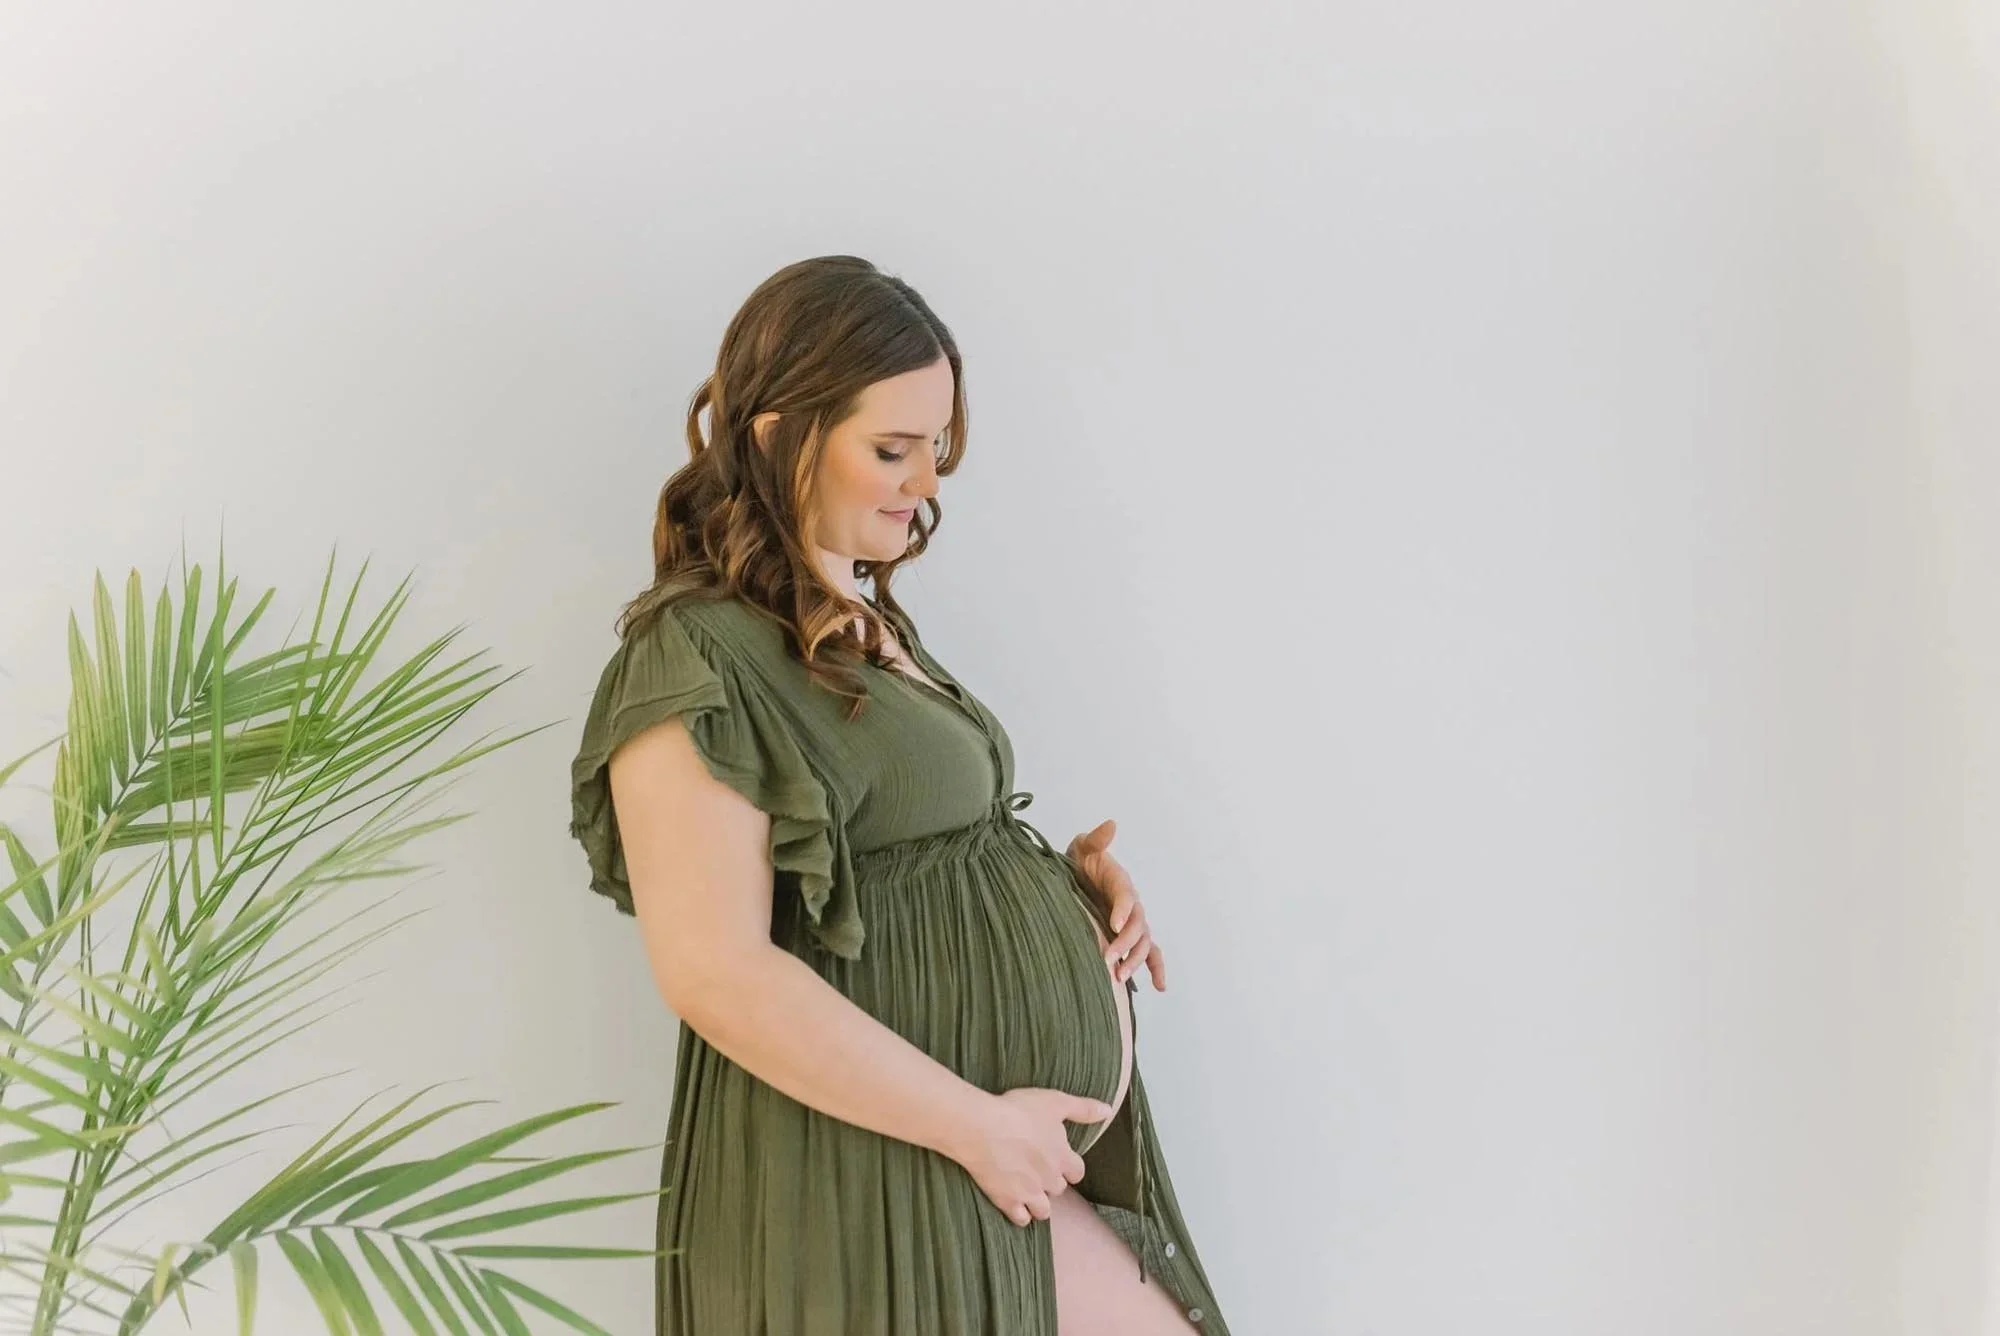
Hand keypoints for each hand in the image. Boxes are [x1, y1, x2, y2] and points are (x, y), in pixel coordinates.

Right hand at [952, 1088, 1111, 1225]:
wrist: (982, 1129)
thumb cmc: (1018, 1111)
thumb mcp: (1054, 1102)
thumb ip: (1082, 1109)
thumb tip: (1107, 1110)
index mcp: (1062, 1157)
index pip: (1077, 1172)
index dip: (1069, 1167)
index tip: (1059, 1160)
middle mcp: (1050, 1179)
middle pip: (1058, 1189)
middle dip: (1051, 1182)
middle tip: (1037, 1170)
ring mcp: (1029, 1193)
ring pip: (1044, 1210)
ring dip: (1039, 1203)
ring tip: (1028, 1191)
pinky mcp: (1008, 1201)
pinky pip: (1021, 1219)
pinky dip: (1020, 1214)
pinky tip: (1014, 1203)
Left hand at [1066, 818, 1167, 991]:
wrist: (1078, 878)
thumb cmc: (1080, 863)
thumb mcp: (1083, 848)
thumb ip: (1096, 840)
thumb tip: (1111, 825)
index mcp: (1120, 882)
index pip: (1126, 896)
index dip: (1123, 910)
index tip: (1114, 925)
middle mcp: (1131, 904)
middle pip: (1137, 925)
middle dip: (1124, 944)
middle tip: (1107, 960)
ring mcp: (1133, 922)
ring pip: (1143, 943)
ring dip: (1135, 960)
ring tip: (1119, 977)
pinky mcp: (1131, 937)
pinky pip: (1151, 954)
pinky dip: (1157, 969)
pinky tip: (1159, 987)